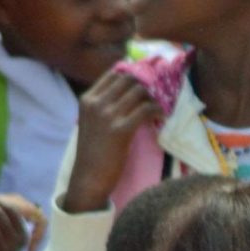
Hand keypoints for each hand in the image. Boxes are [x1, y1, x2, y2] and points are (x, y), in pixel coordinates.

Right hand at [59, 69, 162, 212]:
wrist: (89, 177)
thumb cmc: (94, 152)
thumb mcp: (92, 122)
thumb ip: (103, 106)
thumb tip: (129, 94)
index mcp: (87, 99)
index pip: (113, 74)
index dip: (133, 74)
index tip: (145, 81)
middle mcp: (96, 103)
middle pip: (128, 79)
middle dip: (145, 84)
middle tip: (156, 93)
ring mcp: (107, 115)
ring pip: (138, 91)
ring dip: (153, 97)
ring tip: (159, 106)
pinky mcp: (120, 130)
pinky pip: (145, 110)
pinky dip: (157, 110)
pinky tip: (161, 115)